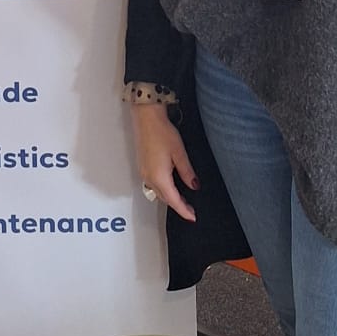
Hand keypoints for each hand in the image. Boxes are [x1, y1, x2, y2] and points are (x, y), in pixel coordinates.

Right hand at [133, 104, 197, 222]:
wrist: (146, 118)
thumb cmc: (161, 132)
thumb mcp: (180, 153)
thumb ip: (187, 172)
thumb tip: (193, 185)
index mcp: (159, 177)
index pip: (173, 200)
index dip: (184, 211)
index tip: (193, 217)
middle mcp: (149, 178)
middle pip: (165, 199)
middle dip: (178, 206)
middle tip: (191, 209)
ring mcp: (144, 172)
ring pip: (158, 192)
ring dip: (170, 198)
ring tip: (183, 200)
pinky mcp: (143, 167)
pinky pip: (153, 184)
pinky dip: (163, 190)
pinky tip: (171, 186)